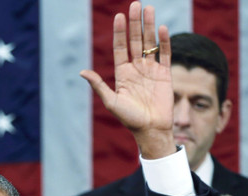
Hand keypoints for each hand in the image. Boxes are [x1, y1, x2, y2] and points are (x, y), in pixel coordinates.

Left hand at [80, 1, 174, 158]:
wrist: (151, 130)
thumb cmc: (129, 119)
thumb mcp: (111, 102)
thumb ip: (99, 86)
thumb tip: (82, 72)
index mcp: (123, 73)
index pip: (120, 47)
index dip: (120, 32)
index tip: (119, 16)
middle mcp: (136, 68)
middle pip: (135, 40)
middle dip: (135, 23)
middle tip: (136, 4)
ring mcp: (151, 70)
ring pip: (150, 44)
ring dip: (150, 27)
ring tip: (149, 9)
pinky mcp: (165, 75)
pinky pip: (165, 55)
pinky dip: (164, 42)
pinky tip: (162, 29)